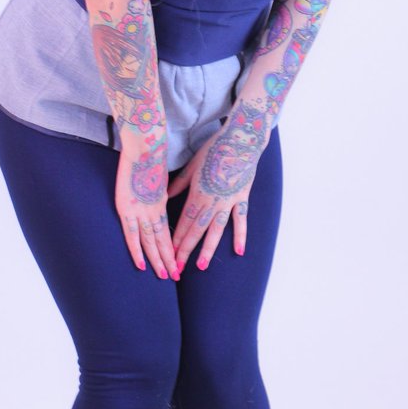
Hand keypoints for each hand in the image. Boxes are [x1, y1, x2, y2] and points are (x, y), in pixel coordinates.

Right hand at [115, 143, 178, 279]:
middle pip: (162, 240)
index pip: (167, 230)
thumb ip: (160, 189)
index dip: (171, 246)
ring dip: (158, 260)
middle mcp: (153, 210)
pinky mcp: (128, 209)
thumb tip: (161, 196)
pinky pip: (132, 235)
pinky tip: (142, 265)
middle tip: (175, 276)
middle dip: (169, 259)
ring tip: (164, 276)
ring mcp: (141, 211)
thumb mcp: (159, 174)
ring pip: (151, 242)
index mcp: (161, 201)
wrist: (144, 146)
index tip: (177, 260)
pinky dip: (137, 251)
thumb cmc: (150, 155)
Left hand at [168, 103, 268, 269]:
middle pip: (197, 230)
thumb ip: (179, 184)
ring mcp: (228, 201)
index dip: (176, 238)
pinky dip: (240, 236)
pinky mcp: (242, 198)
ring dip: (208, 248)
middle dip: (186, 250)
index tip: (168, 253)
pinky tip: (238, 252)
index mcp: (198, 193)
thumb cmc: (214, 149)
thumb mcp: (192, 165)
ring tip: (202, 266)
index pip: (184, 221)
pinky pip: (241, 220)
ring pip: (216, 230)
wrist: (241, 140)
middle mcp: (212, 201)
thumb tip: (165, 196)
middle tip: (178, 268)